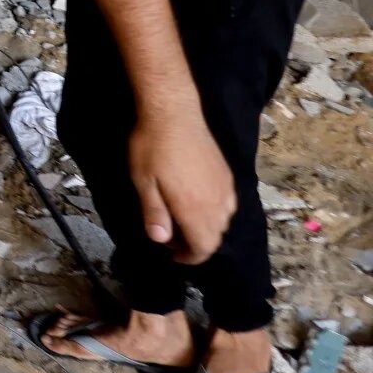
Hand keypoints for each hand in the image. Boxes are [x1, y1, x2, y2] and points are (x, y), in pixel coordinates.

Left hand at [127, 116, 236, 263]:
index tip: (172, 254)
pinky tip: (195, 201)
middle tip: (170, 235)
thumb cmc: (152, 148)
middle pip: (215, 238)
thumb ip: (155, 214)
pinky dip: (214, 213)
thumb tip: (161, 241)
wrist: (174, 114)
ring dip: (204, 228)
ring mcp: (226, 189)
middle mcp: (217, 203)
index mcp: (195, 208)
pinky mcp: (228, 176)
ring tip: (180, 219)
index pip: (203, 248)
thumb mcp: (144, 183)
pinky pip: (228, 205)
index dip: (189, 258)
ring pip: (223, 223)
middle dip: (194, 244)